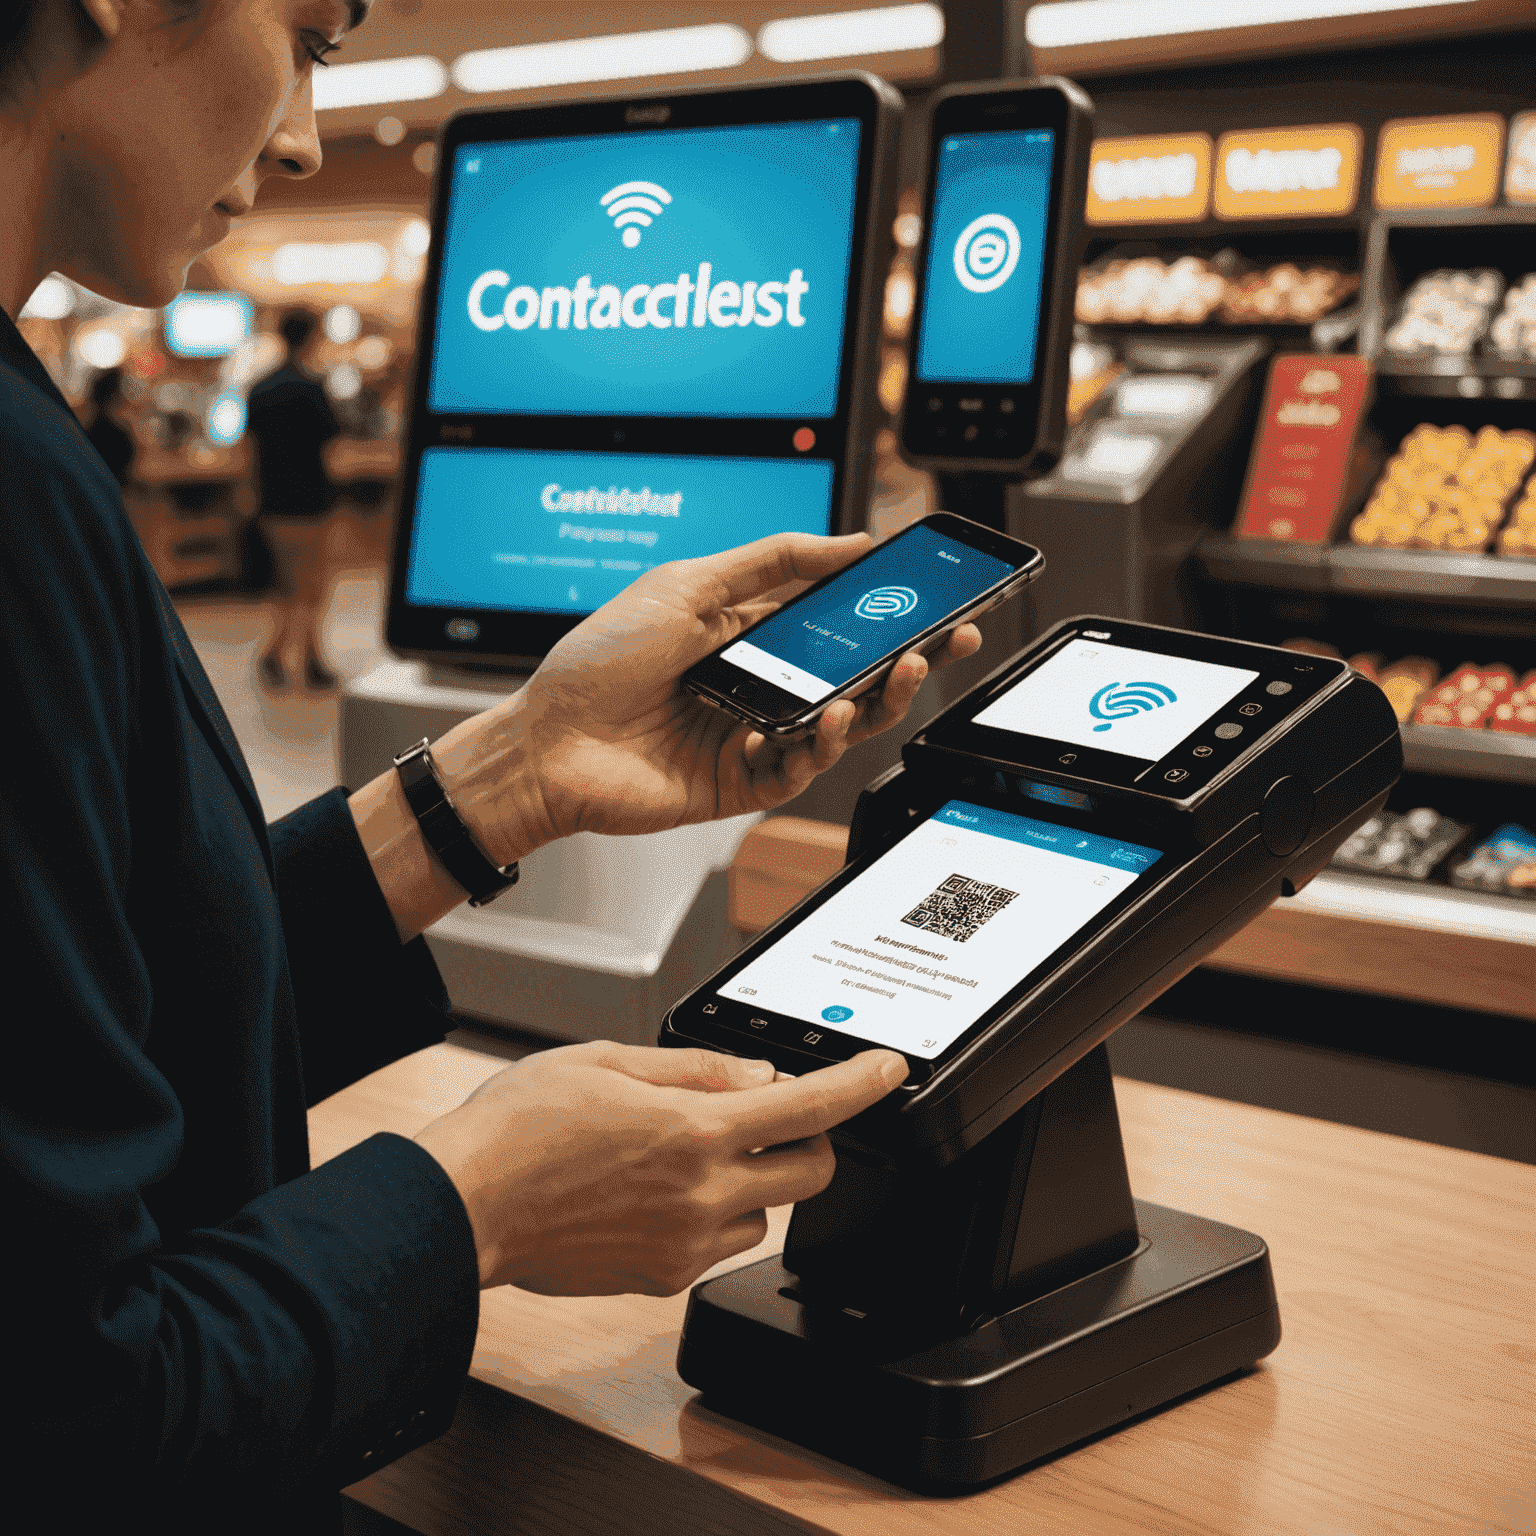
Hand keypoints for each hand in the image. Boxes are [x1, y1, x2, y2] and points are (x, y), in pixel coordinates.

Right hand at [413, 1041, 908, 1294]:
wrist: (463, 1203)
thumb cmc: (521, 1126)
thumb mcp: (610, 1062)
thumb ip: (696, 1069)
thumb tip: (756, 1077)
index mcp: (694, 1130)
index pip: (808, 1107)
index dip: (861, 1085)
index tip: (887, 1071)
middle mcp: (701, 1193)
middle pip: (809, 1174)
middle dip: (808, 1141)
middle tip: (775, 1118)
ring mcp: (683, 1244)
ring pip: (762, 1213)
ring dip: (751, 1181)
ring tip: (683, 1154)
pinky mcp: (661, 1278)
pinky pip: (715, 1244)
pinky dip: (707, 1215)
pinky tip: (652, 1191)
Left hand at [434, 532, 982, 858]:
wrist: (549, 743)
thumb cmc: (598, 663)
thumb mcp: (686, 585)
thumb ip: (770, 562)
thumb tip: (847, 542)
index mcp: (747, 631)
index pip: (833, 618)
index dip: (883, 606)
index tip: (927, 590)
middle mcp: (759, 683)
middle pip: (853, 672)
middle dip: (908, 655)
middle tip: (951, 637)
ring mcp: (754, 734)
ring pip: (842, 722)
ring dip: (880, 697)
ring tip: (903, 669)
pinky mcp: (743, 781)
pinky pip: (804, 766)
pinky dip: (825, 742)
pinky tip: (828, 716)